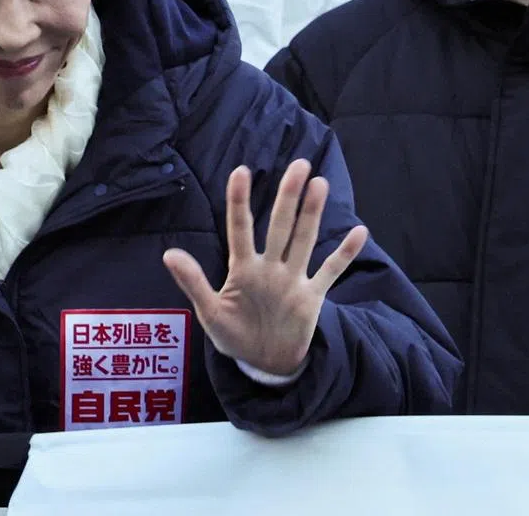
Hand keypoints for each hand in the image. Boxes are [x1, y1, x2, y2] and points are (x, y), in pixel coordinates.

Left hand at [163, 159, 366, 375]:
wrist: (263, 364)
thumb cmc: (233, 334)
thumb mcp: (210, 312)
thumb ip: (193, 282)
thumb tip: (168, 254)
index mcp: (243, 269)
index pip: (240, 229)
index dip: (239, 202)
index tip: (240, 171)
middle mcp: (269, 267)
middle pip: (280, 226)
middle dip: (288, 196)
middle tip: (299, 165)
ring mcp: (292, 280)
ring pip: (304, 240)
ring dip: (312, 214)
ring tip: (319, 184)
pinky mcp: (312, 297)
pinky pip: (331, 271)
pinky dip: (344, 254)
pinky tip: (360, 231)